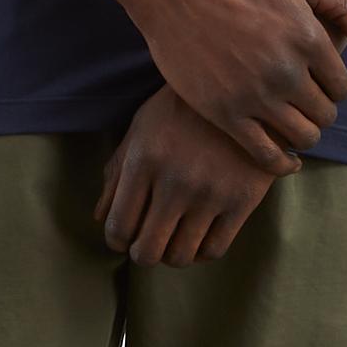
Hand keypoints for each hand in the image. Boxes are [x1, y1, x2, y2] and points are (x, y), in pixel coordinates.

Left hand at [95, 86, 284, 264]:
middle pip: (147, 252)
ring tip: (174, 237)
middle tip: (148, 242)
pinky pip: (214, 250)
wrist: (246, 90)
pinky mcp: (242, 201)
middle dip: (142, 253)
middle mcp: (176, 181)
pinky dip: (201, 251)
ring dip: (172, 254)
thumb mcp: (142, 128)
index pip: (119, 227)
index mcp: (144, 161)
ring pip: (181, 256)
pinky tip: (199, 234)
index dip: (117, 240)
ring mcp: (211, 193)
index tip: (125, 236)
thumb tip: (100, 217)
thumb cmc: (182, 109)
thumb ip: (117, 172)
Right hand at [120, 0, 346, 174]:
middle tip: (306, 106)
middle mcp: (286, 71)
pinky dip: (281, 163)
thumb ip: (343, 6)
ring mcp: (255, 95)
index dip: (335, 89)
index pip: (342, 87)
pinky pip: (266, 155)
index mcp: (309, 38)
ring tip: (293, 124)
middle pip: (325, 115)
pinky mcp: (225, 114)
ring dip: (304, 135)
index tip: (320, 85)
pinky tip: (283, 159)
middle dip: (321, 111)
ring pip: (302, 137)